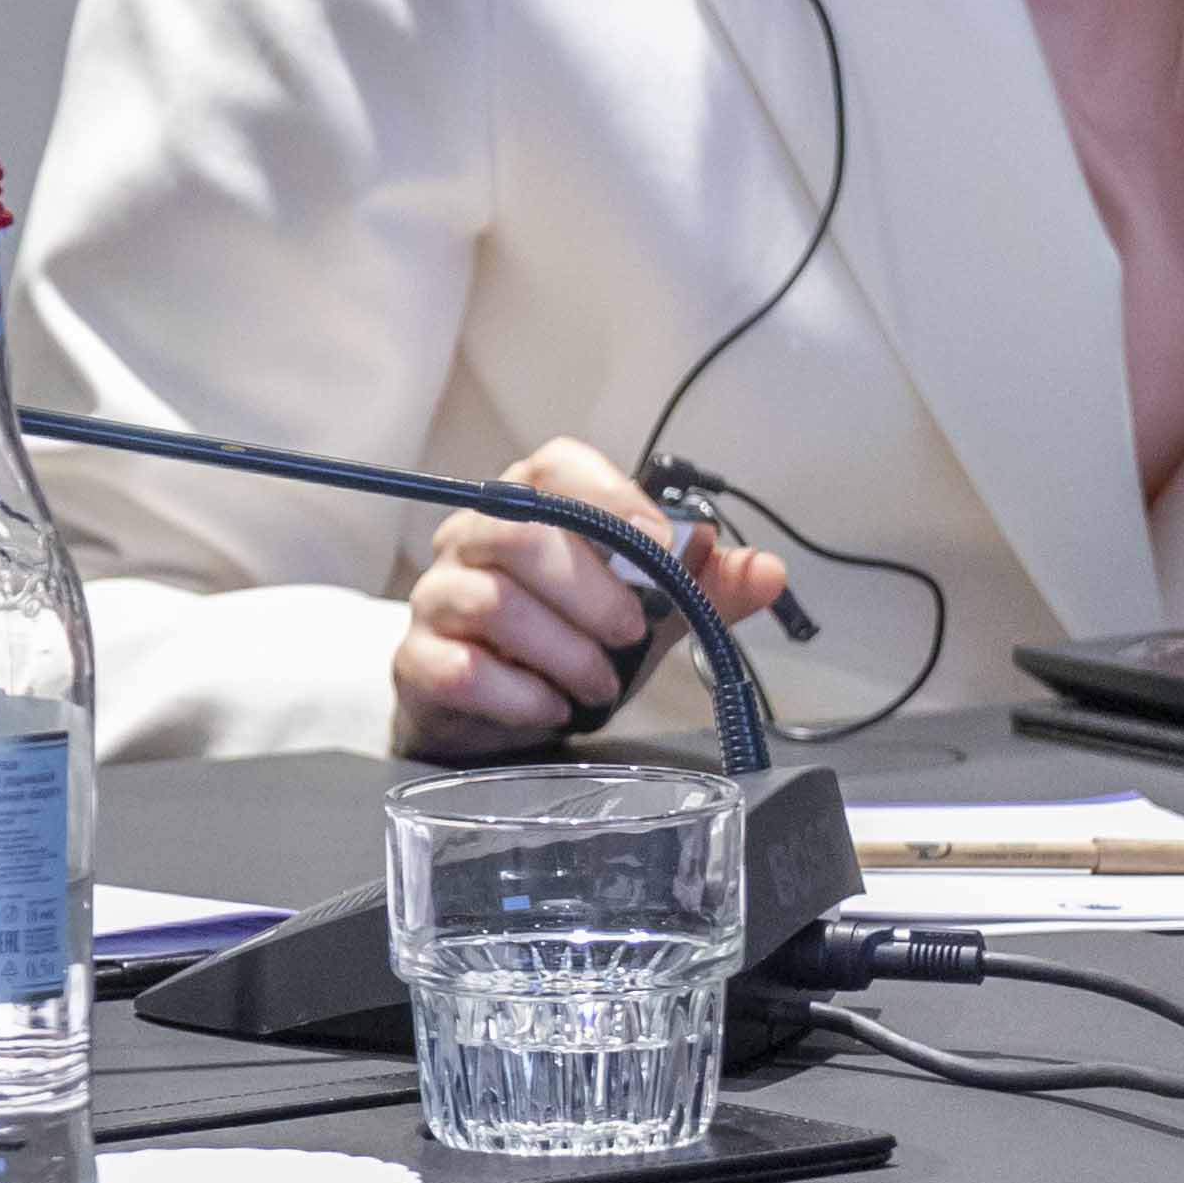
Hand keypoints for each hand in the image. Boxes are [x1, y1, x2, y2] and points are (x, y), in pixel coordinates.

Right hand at [392, 436, 791, 758]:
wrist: (494, 716)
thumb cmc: (568, 642)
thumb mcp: (647, 613)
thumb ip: (704, 589)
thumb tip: (767, 569)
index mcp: (528, 508)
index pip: (554, 466)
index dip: (608, 495)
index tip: (657, 544)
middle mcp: (470, 538)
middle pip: (517, 534)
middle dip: (592, 592)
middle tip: (632, 636)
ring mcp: (435, 597)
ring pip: (492, 603)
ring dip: (566, 654)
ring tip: (598, 687)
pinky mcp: (416, 659)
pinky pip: (464, 669)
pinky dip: (522, 697)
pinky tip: (550, 708)